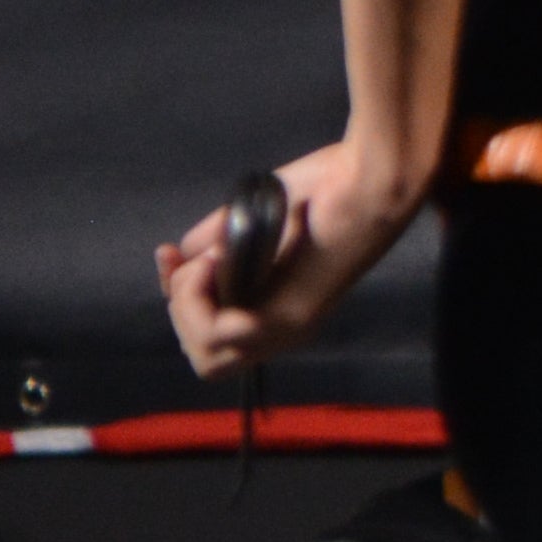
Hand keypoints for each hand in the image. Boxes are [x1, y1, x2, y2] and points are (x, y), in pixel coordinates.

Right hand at [158, 135, 410, 375]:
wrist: (371, 183)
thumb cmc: (324, 191)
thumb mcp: (252, 219)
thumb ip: (214, 245)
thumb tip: (182, 257)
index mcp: (277, 310)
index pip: (209, 338)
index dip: (180, 301)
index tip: (170, 256)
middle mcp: (282, 331)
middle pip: (205, 358)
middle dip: (180, 307)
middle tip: (198, 261)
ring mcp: (288, 330)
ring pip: (208, 357)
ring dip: (188, 303)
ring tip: (211, 259)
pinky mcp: (292, 319)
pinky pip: (222, 337)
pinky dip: (200, 298)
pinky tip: (215, 262)